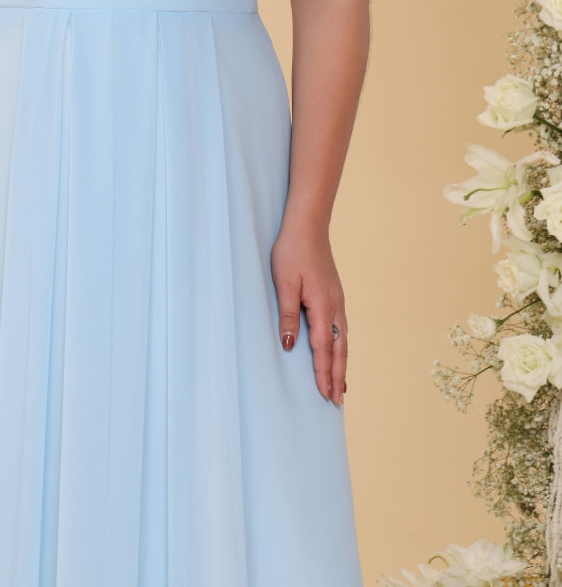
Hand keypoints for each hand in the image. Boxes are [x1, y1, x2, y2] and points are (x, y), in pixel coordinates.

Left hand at [270, 220, 347, 406]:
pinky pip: (341, 329)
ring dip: (342, 364)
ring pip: (343, 340)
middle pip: (339, 349)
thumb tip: (291, 346)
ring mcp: (338, 301)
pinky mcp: (335, 295)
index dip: (324, 373)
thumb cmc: (293, 251)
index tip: (325, 395)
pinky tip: (339, 352)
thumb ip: (288, 316)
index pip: (324, 348)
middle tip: (337, 401)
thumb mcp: (285, 283)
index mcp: (323, 306)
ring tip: (341, 386)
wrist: (308, 225)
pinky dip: (341, 347)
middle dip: (338, 376)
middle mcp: (335, 307)